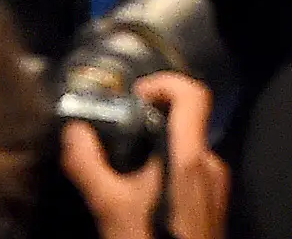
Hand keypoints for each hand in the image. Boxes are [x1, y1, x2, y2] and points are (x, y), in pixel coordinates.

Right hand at [61, 73, 226, 238]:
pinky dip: (166, 172)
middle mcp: (212, 164)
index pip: (193, 95)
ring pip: (186, 151)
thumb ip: (88, 165)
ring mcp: (217, 185)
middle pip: (187, 123)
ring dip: (156, 152)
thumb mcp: (109, 207)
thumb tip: (73, 133)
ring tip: (123, 172)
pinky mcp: (215, 203)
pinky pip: (191, 173)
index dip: (165, 83)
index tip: (136, 95)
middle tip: (118, 136)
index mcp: (191, 157)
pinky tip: (141, 196)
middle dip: (151, 124)